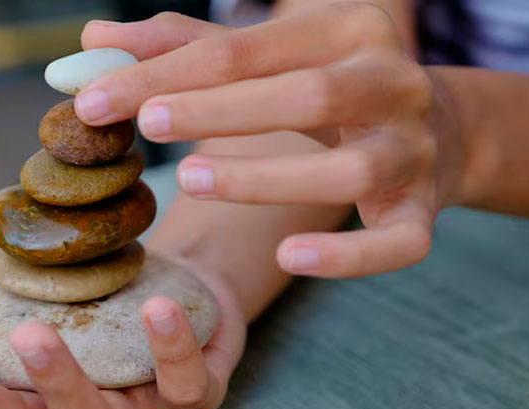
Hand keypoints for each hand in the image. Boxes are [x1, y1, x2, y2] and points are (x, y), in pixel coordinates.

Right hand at [0, 224, 244, 408]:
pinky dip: (168, 352)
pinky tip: (155, 309)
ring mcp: (129, 408)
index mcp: (16, 386)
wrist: (181, 289)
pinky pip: (184, 388)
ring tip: (32, 334)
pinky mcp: (189, 394)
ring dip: (56, 380)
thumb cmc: (85, 293)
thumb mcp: (18, 273)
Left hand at [77, 5, 467, 277]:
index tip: (95, 98)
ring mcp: (415, 151)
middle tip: (147, 127)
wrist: (435, 127)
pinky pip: (397, 243)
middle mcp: (393, 83)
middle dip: (219, 111)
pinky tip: (288, 257)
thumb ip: (184, 48)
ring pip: (349, 170)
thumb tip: (93, 37)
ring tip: (192, 180)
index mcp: (348, 30)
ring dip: (267, 178)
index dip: (167, 72)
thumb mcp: (268, 58)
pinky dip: (347, 256)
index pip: (246, 49)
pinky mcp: (425, 212)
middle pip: (307, 96)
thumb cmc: (326, 87)